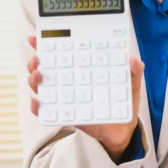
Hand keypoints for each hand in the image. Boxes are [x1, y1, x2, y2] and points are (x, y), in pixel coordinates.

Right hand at [26, 36, 143, 160]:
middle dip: (34, 62)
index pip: (60, 54)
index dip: (45, 44)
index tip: (36, 37)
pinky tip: (37, 102)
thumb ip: (134, 71)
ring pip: (41, 87)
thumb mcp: (131, 84)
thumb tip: (134, 60)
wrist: (124, 130)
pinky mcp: (65, 115)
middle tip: (37, 59)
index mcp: (81, 69)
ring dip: (33, 80)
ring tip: (37, 75)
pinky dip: (37, 107)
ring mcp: (65, 99)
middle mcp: (69, 82)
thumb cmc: (123, 102)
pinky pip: (46, 112)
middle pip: (43, 69)